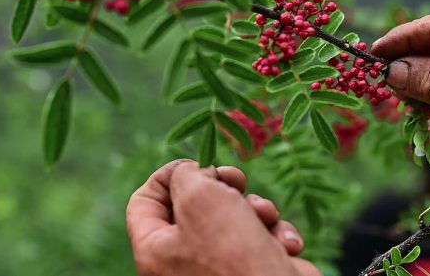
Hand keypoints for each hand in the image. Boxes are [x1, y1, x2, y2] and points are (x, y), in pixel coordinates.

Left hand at [126, 160, 319, 275]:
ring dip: (256, 208)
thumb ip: (187, 174)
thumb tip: (198, 173)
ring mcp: (218, 269)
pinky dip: (275, 233)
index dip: (168, 175)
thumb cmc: (233, 254)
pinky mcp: (251, 271)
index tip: (196, 164)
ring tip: (265, 217)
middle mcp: (181, 262)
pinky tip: (285, 244)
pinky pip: (259, 239)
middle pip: (194, 204)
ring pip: (234, 217)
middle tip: (237, 181)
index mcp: (154, 250)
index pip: (144, 201)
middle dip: (222, 186)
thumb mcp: (199, 196)